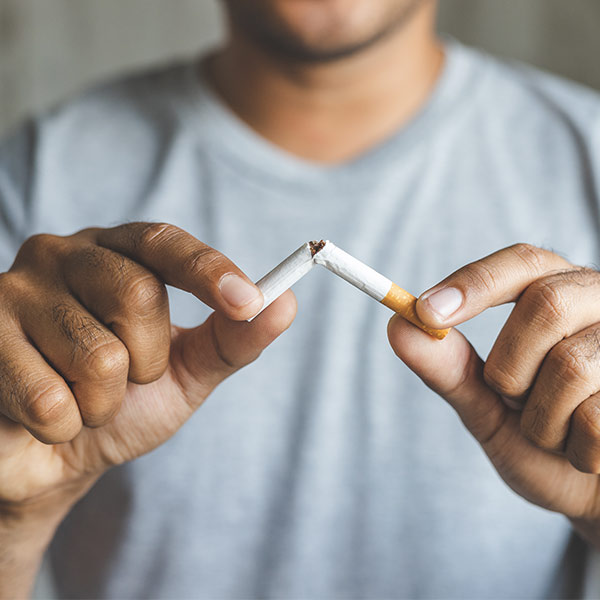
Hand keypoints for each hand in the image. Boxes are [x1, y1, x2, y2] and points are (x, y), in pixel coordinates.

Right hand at [0, 222, 294, 522]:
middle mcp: (62, 255)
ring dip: (103, 402)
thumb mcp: (187, 368)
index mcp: (116, 253)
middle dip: (146, 361)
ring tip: (81, 398)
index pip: (165, 243)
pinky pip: (51, 399)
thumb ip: (234, 337)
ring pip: (98, 355)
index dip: (209, 270)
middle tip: (124, 378)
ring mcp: (14, 291)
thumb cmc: (124, 401)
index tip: (249, 301)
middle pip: (137, 294)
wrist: (57, 454)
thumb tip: (286, 302)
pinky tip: (43, 415)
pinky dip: (64, 426)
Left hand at [387, 243, 599, 546]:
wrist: (596, 495)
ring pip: (571, 366)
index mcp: (560, 294)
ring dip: (541, 420)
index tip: (424, 312)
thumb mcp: (486, 406)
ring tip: (555, 433)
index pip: (521, 263)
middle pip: (546, 305)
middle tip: (513, 400)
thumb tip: (397, 326)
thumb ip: (449, 368)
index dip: (473, 283)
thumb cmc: (541, 443)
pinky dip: (577, 450)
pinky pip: (598, 420)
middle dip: (509, 368)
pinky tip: (588, 453)